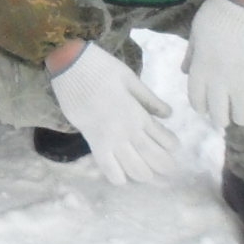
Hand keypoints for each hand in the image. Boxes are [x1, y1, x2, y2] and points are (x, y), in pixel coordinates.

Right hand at [49, 42, 178, 183]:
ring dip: (145, 175)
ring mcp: (110, 138)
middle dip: (164, 167)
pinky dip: (117, 177)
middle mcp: (128, 131)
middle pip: (153, 158)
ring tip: (148, 176)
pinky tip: (122, 178)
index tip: (173, 147)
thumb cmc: (100, 67)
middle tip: (168, 170)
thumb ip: (149, 99)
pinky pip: (107, 166)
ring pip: (134, 168)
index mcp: (139, 114)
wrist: (70, 65)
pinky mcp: (92, 140)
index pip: (165, 139)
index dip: (172, 146)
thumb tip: (169, 115)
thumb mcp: (130, 78)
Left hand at [184, 0, 243, 128]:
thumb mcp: (195, 34)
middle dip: (221, 118)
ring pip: (241, 116)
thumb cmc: (216, 16)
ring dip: (241, 117)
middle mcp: (218, 81)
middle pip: (218, 114)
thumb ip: (191, 56)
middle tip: (225, 115)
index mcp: (200, 69)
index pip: (197, 100)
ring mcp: (241, 82)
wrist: (243, 6)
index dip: (201, 107)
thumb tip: (185, 72)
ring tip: (243, 113)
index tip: (205, 109)